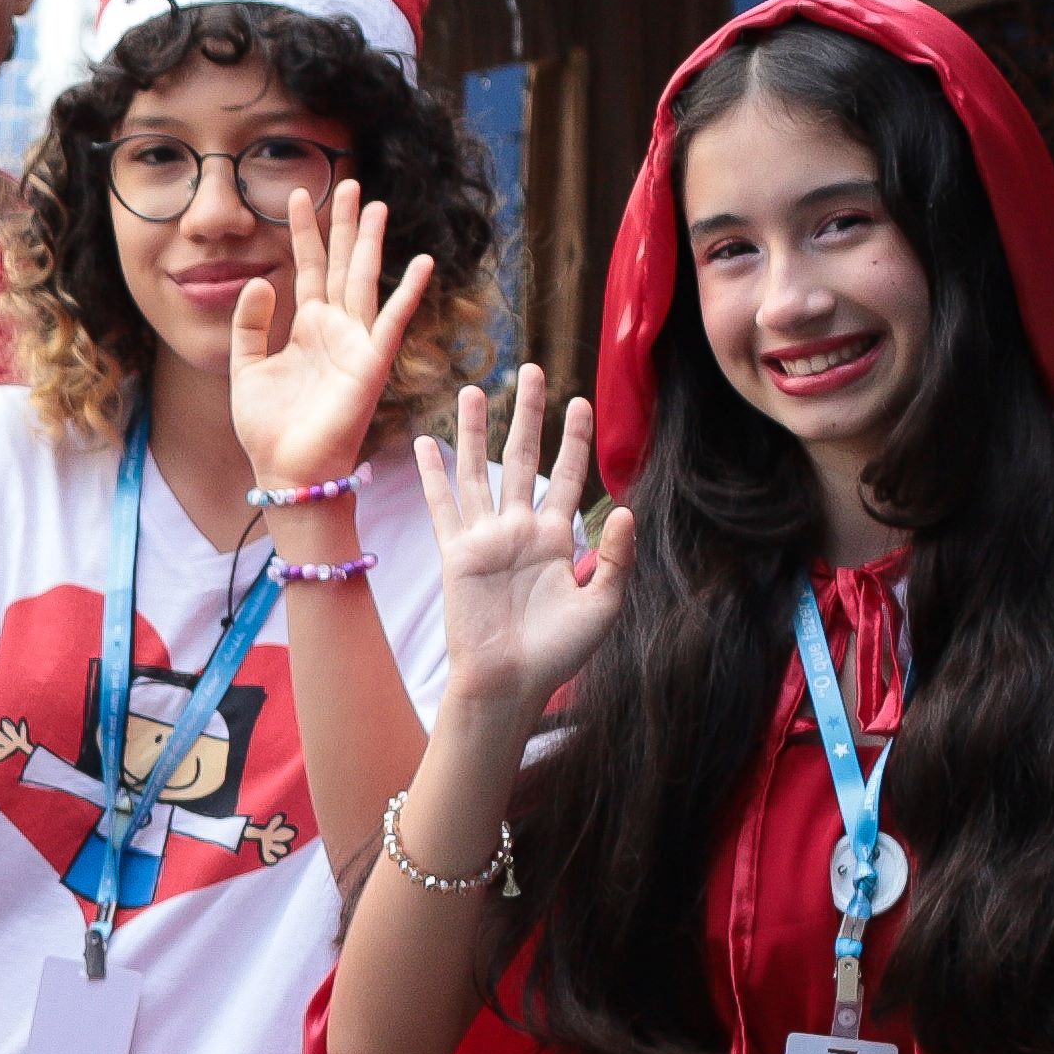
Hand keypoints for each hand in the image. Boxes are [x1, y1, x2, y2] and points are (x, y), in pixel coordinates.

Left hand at [223, 174, 437, 497]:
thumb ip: (250, 326)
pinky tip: (421, 262)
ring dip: (371, 243)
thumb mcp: (245, 369)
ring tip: (376, 204)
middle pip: (342, 264)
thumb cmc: (269, 428)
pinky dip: (408, 292)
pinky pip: (392, 322)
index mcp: (306, 328)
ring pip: (364, 281)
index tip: (300, 192)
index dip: (305, 232)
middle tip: (349, 182)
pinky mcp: (371, 364)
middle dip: (344, 224)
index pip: (308, 268)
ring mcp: (355, 343)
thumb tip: (259, 280)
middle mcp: (335, 329)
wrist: (287, 470)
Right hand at [422, 368, 635, 729]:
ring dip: (477, 430)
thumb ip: (615, 557)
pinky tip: (427, 442)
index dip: (576, 439)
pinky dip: (434, 474)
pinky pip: (443, 506)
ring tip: (474, 388)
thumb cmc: (558, 652)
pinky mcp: (458, 554)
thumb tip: (627, 509)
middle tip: (530, 370)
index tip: (581, 401)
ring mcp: (486, 539)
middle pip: (524, 459)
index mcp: (558, 539)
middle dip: (528, 415)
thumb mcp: (604, 605)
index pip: (570, 476)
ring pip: (480, 471)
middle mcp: (520, 530)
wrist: (510, 683)